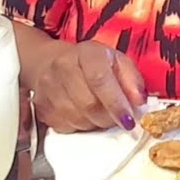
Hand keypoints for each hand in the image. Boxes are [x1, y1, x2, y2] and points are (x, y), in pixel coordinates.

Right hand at [29, 40, 146, 132]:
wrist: (53, 62)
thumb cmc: (93, 63)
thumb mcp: (118, 62)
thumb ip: (132, 80)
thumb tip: (139, 102)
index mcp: (86, 52)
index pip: (100, 79)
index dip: (116, 103)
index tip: (129, 120)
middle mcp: (63, 67)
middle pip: (88, 103)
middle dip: (109, 118)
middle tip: (118, 119)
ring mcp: (47, 87)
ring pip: (76, 118)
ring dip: (95, 124)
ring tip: (102, 115)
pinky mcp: (40, 106)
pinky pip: (64, 126)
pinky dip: (80, 127)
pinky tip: (85, 116)